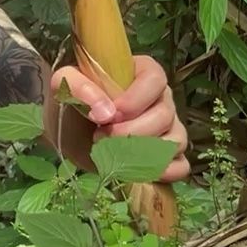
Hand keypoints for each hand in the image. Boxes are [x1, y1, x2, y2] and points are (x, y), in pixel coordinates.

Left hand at [47, 54, 190, 181]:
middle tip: (101, 137)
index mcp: (142, 73)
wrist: (70, 136)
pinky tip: (138, 173)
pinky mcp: (169, 157)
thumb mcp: (65, 87)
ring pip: (175, 141)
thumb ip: (78, 86)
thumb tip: (105, 111)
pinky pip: (181, 166)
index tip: (110, 116)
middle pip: (165, 115)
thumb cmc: (73, 105)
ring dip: (144, 154)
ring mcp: (170, 128)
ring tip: (114, 155)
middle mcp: (161, 99)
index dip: (135, 99)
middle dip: (132, 132)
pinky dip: (164, 173)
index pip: (155, 79)